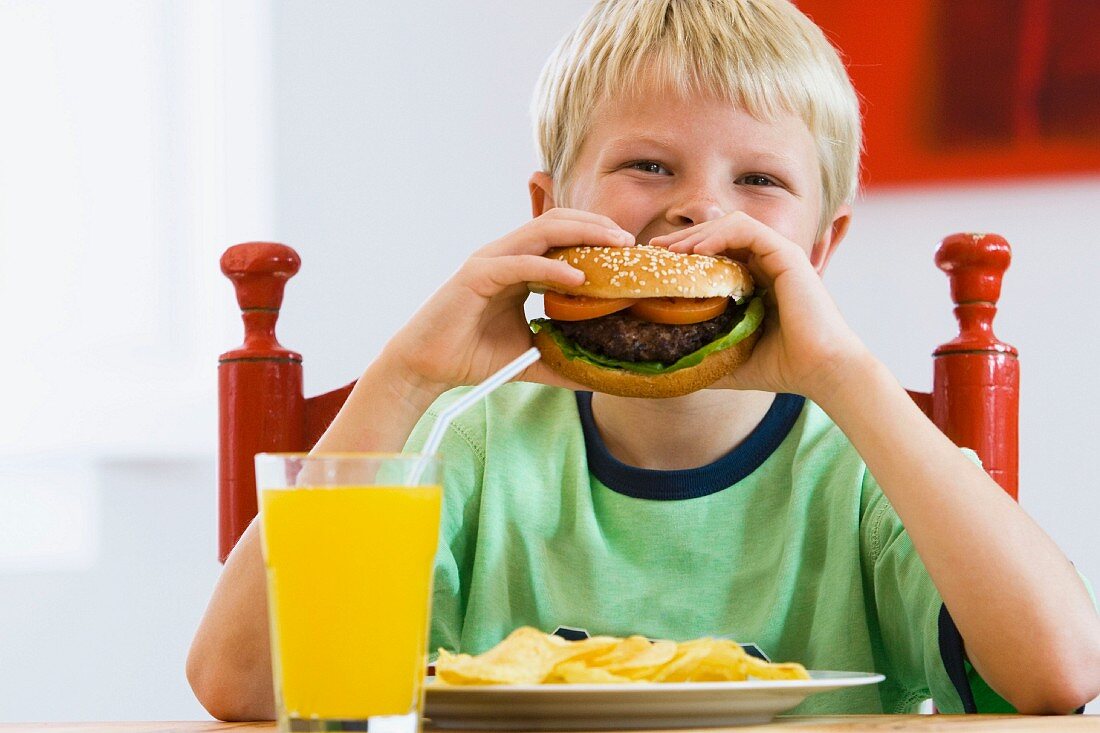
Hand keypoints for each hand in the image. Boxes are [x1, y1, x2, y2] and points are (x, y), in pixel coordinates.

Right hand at [383, 208, 633, 395]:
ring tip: (615, 246)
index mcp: (519, 266)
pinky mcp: (476, 276)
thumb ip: (562, 359)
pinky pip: (520, 263)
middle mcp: (506, 255)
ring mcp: (490, 261)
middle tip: (631, 242)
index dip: (597, 238)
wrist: (427, 368)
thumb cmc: (472, 356)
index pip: (563, 238)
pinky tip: (578, 278)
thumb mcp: (530, 357)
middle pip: (557, 223)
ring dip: (581, 234)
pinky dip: (550, 267)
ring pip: (541, 232)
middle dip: (596, 226)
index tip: (631, 253)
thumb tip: (599, 377)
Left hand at [650, 212, 869, 400]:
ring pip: (731, 226)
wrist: (822, 371)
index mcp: (759, 281)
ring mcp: (779, 256)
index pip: (718, 253)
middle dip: (684, 238)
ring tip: (671, 251)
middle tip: (654, 250)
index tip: (658, 264)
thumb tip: (668, 369)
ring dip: (698, 233)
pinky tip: (696, 252)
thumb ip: (706, 355)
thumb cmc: (782, 367)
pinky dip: (719, 235)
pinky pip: (747, 230)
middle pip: (720, 234)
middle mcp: (769, 263)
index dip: (686, 253)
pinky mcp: (787, 255)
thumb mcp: (732, 360)